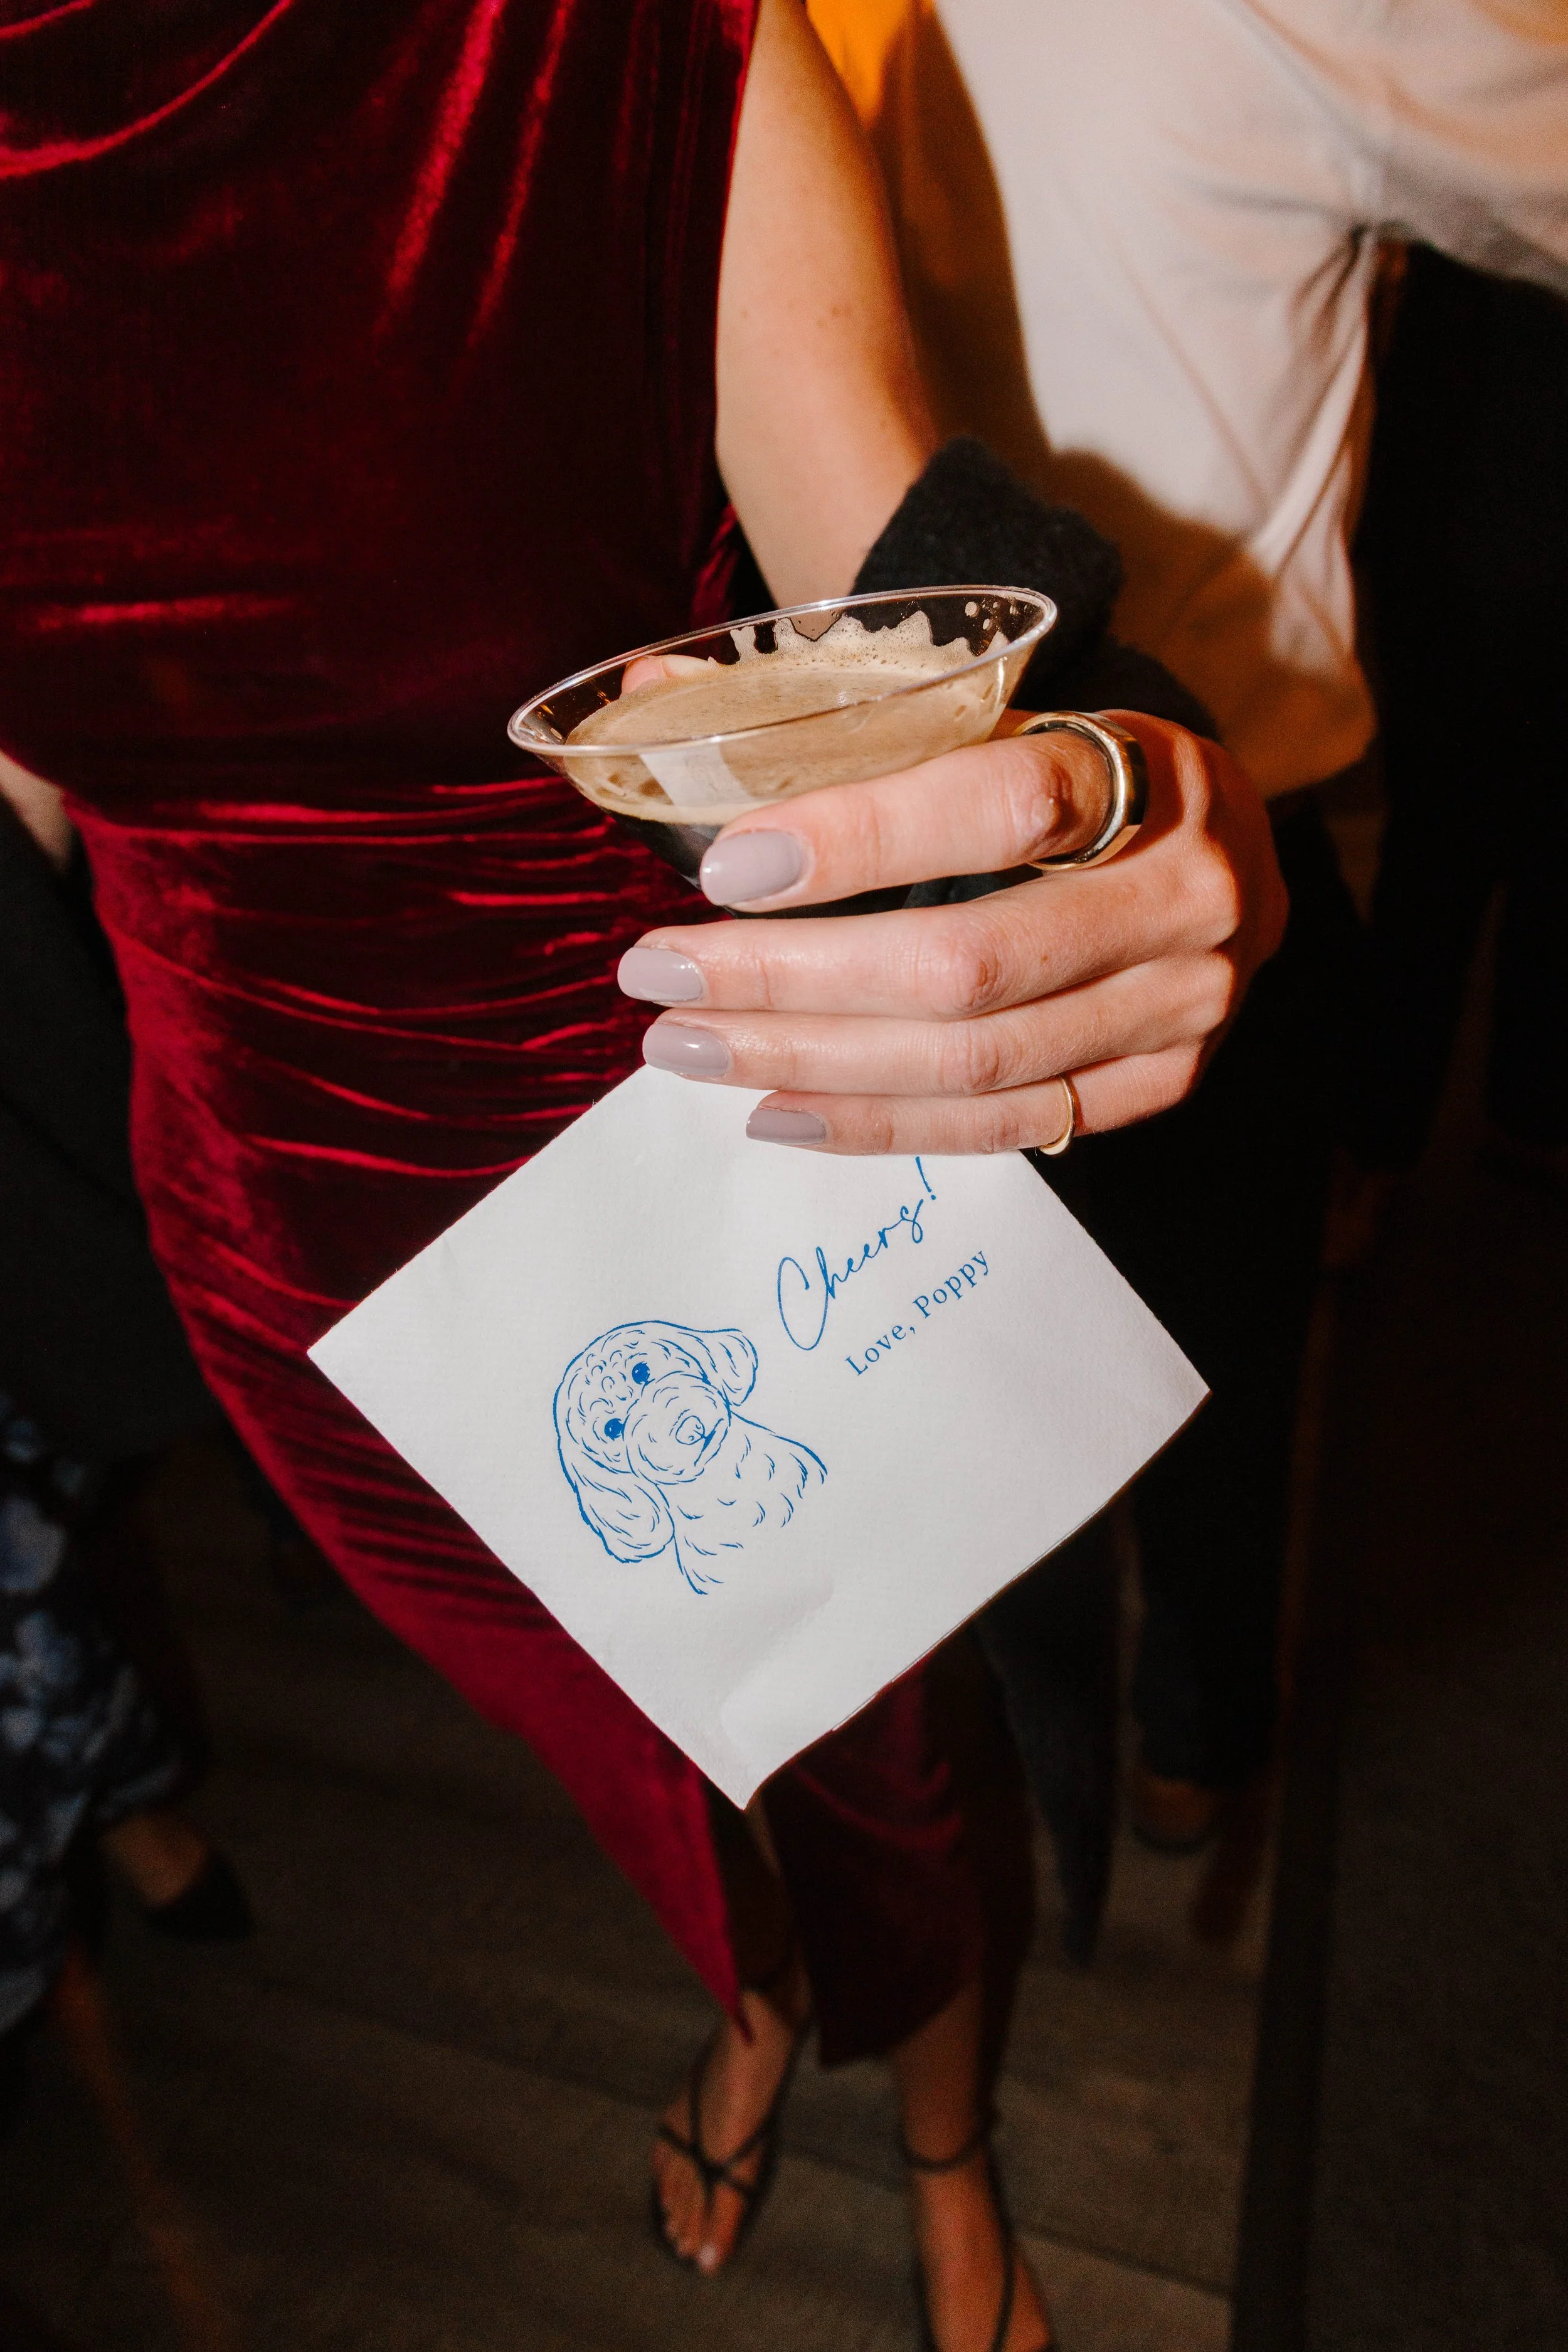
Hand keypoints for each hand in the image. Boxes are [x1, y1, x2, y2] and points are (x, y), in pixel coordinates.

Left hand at [616, 714, 1287, 1152]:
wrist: (1231, 856)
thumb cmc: (1087, 778)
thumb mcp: (1007, 716)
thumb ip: (845, 716)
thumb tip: (642, 697)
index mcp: (1151, 773)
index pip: (1004, 807)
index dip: (861, 840)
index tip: (727, 867)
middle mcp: (1183, 898)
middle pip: (968, 963)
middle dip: (792, 978)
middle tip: (661, 975)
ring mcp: (1181, 1008)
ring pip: (974, 1060)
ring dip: (810, 1061)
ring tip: (686, 1046)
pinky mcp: (1161, 1085)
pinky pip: (1005, 1126)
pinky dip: (879, 1126)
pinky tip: (775, 1111)